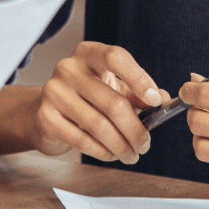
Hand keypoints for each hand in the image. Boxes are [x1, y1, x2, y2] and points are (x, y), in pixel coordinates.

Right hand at [25, 42, 166, 163]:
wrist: (46, 113)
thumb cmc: (85, 98)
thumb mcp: (112, 88)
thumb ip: (137, 92)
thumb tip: (162, 99)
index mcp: (87, 54)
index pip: (115, 57)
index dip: (138, 79)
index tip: (156, 101)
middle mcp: (67, 68)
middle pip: (112, 102)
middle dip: (135, 130)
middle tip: (145, 145)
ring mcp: (53, 92)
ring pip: (99, 125)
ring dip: (121, 146)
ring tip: (131, 154)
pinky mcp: (46, 117)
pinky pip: (82, 140)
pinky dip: (102, 152)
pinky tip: (110, 154)